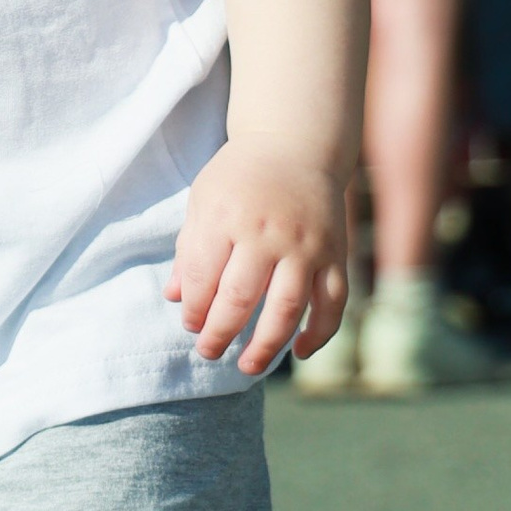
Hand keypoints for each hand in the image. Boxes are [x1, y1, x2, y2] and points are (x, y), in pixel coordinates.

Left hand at [166, 141, 348, 373]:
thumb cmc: (240, 176)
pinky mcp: (335, 254)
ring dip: (266, 346)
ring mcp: (306, 245)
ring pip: (287, 309)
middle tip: (209, 353)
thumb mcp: (204, 200)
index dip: (195, 310)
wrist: (296, 144)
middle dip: (221, 334)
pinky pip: (332, 303)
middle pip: (241, 299)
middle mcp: (268, 232)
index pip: (205, 277)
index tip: (192, 325)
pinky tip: (300, 352)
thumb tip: (175, 298)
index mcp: (227, 216)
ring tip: (248, 367)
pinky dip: (320, 333)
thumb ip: (189, 249)